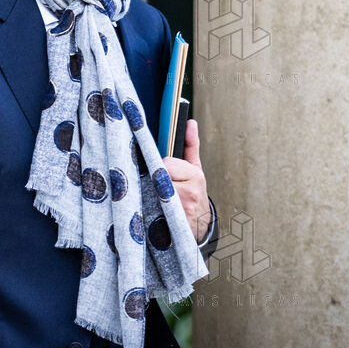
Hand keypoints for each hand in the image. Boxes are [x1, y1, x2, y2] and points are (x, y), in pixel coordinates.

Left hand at [162, 119, 209, 241]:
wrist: (200, 225)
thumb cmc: (193, 192)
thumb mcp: (194, 169)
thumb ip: (190, 146)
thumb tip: (190, 122)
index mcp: (195, 175)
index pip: (166, 164)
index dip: (161, 167)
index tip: (161, 172)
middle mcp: (190, 193)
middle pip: (158, 177)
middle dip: (155, 180)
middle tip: (157, 186)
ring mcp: (182, 210)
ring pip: (153, 193)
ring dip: (150, 194)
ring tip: (157, 198)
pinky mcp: (173, 224)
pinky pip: (151, 210)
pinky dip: (149, 208)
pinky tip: (153, 210)